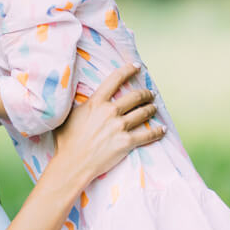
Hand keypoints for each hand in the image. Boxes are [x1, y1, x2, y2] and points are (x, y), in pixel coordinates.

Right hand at [53, 62, 163, 181]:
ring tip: (154, 108)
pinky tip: (162, 129)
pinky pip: (148, 134)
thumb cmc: (67, 140)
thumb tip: (85, 96)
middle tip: (150, 94)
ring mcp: (119, 127)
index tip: (137, 67)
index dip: (128, 70)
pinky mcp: (126, 142)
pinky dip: (157, 131)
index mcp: (95, 103)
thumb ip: (82, 105)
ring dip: (152, 109)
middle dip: (146, 93)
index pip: (115, 80)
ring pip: (143, 113)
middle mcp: (110, 112)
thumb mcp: (69, 115)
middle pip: (135, 96)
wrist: (73, 162)